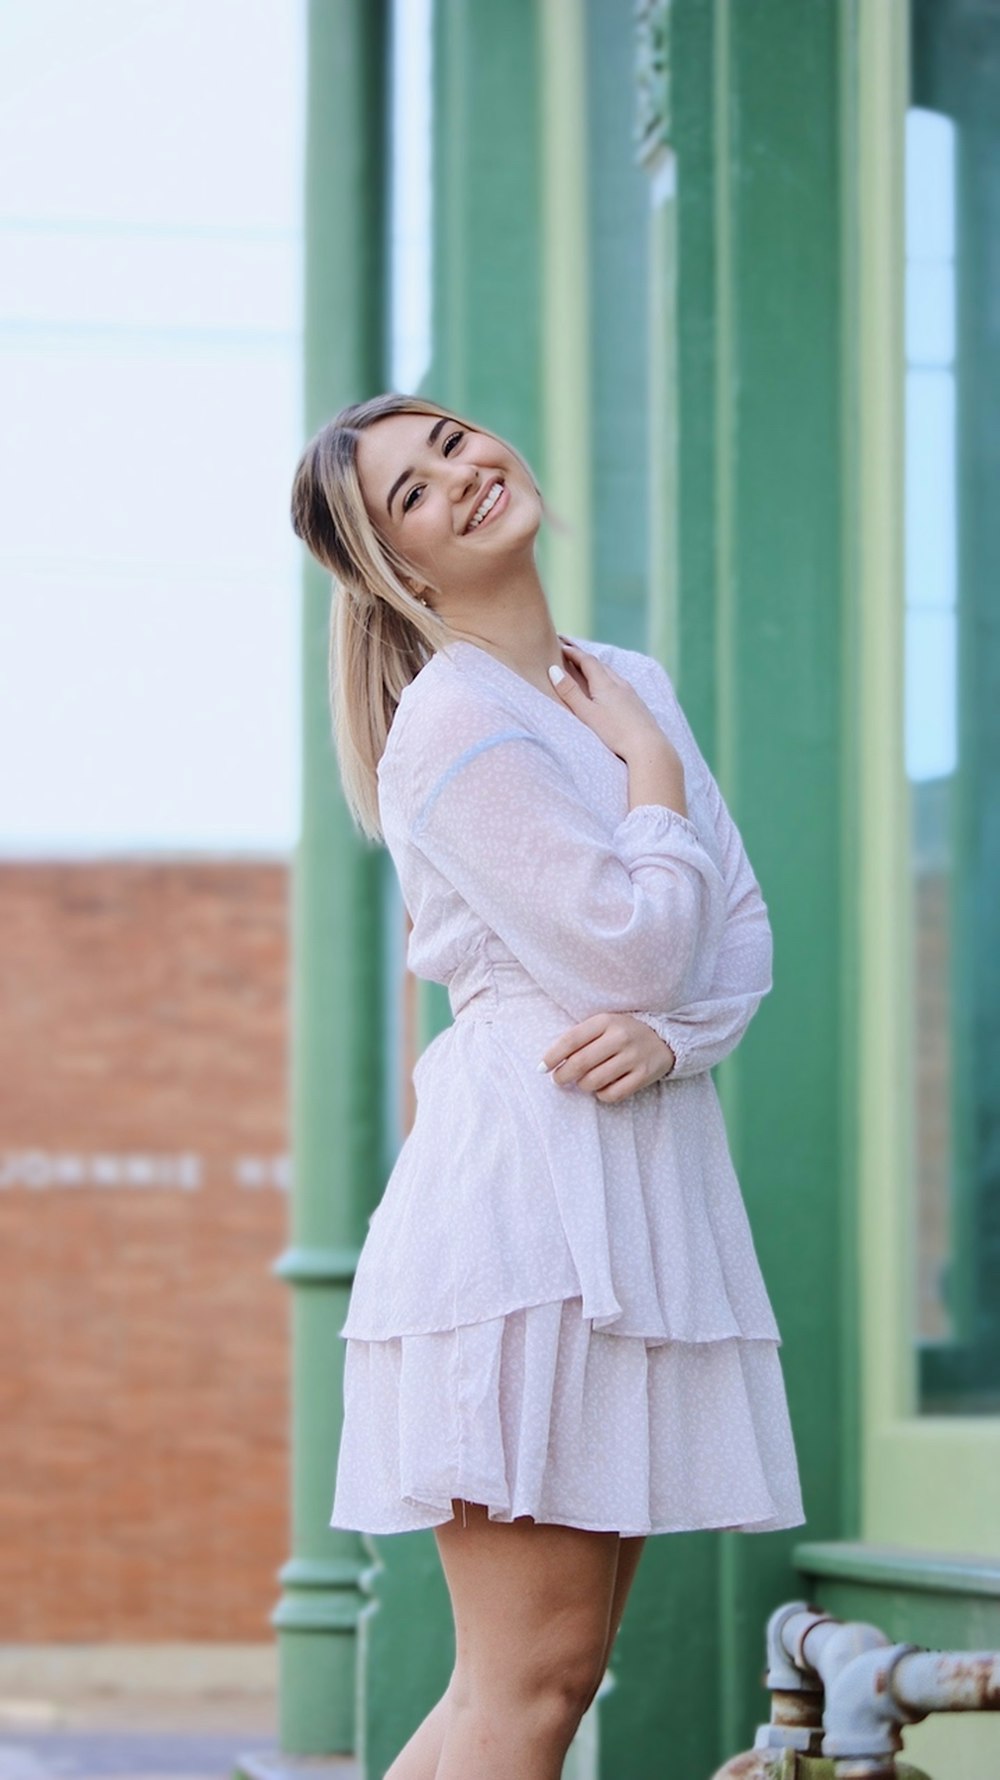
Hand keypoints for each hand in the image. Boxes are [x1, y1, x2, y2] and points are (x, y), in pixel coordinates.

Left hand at [539, 1012, 676, 1103]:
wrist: (664, 1039)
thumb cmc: (622, 1033)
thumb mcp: (603, 1025)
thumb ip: (580, 1039)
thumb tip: (550, 1063)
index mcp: (605, 1021)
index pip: (571, 1040)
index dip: (552, 1056)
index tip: (542, 1067)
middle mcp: (620, 1037)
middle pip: (580, 1063)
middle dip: (562, 1076)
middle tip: (558, 1080)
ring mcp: (633, 1057)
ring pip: (594, 1081)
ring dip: (583, 1085)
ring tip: (584, 1081)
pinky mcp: (643, 1075)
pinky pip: (612, 1094)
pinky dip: (601, 1094)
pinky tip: (601, 1087)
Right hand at [552, 639, 680, 767]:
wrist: (648, 747)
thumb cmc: (615, 732)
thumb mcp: (587, 713)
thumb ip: (570, 692)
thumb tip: (554, 670)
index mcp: (605, 684)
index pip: (587, 660)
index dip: (573, 652)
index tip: (560, 644)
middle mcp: (619, 684)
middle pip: (600, 664)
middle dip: (584, 657)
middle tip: (570, 652)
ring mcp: (631, 693)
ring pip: (611, 674)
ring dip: (597, 668)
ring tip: (586, 669)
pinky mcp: (637, 704)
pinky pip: (620, 684)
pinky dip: (608, 679)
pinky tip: (609, 689)